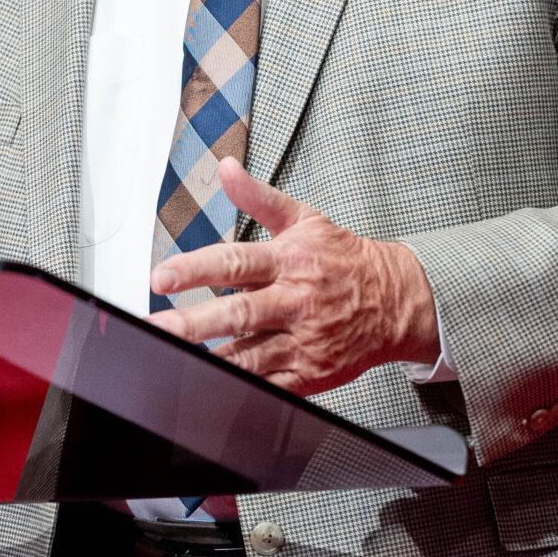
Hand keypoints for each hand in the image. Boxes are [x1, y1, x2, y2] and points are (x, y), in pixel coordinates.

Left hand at [146, 156, 439, 394]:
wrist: (398, 300)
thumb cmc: (342, 259)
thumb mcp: (304, 219)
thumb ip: (258, 197)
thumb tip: (225, 168)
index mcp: (289, 261)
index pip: (235, 262)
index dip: (195, 269)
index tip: (161, 278)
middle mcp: (295, 301)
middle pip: (239, 313)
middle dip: (194, 322)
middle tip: (159, 327)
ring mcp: (304, 341)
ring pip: (250, 356)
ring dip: (211, 361)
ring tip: (173, 360)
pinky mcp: (311, 374)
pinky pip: (269, 386)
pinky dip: (240, 389)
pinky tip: (212, 386)